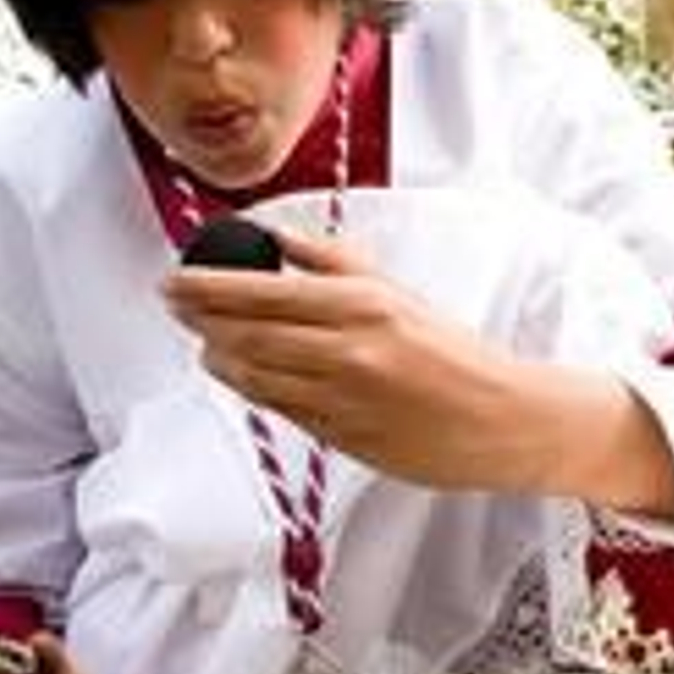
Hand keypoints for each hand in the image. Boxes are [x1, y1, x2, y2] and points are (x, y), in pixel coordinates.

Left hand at [163, 226, 528, 488]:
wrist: (498, 419)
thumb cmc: (453, 353)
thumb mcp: (395, 291)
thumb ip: (331, 262)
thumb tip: (275, 236)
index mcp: (361, 305)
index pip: (261, 291)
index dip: (207, 287)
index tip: (176, 279)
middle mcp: (345, 351)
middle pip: (244, 334)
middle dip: (199, 319)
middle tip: (174, 305)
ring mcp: (339, 398)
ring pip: (253, 377)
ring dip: (219, 358)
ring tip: (206, 342)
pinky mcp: (339, 437)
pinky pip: (279, 409)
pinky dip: (254, 389)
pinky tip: (245, 375)